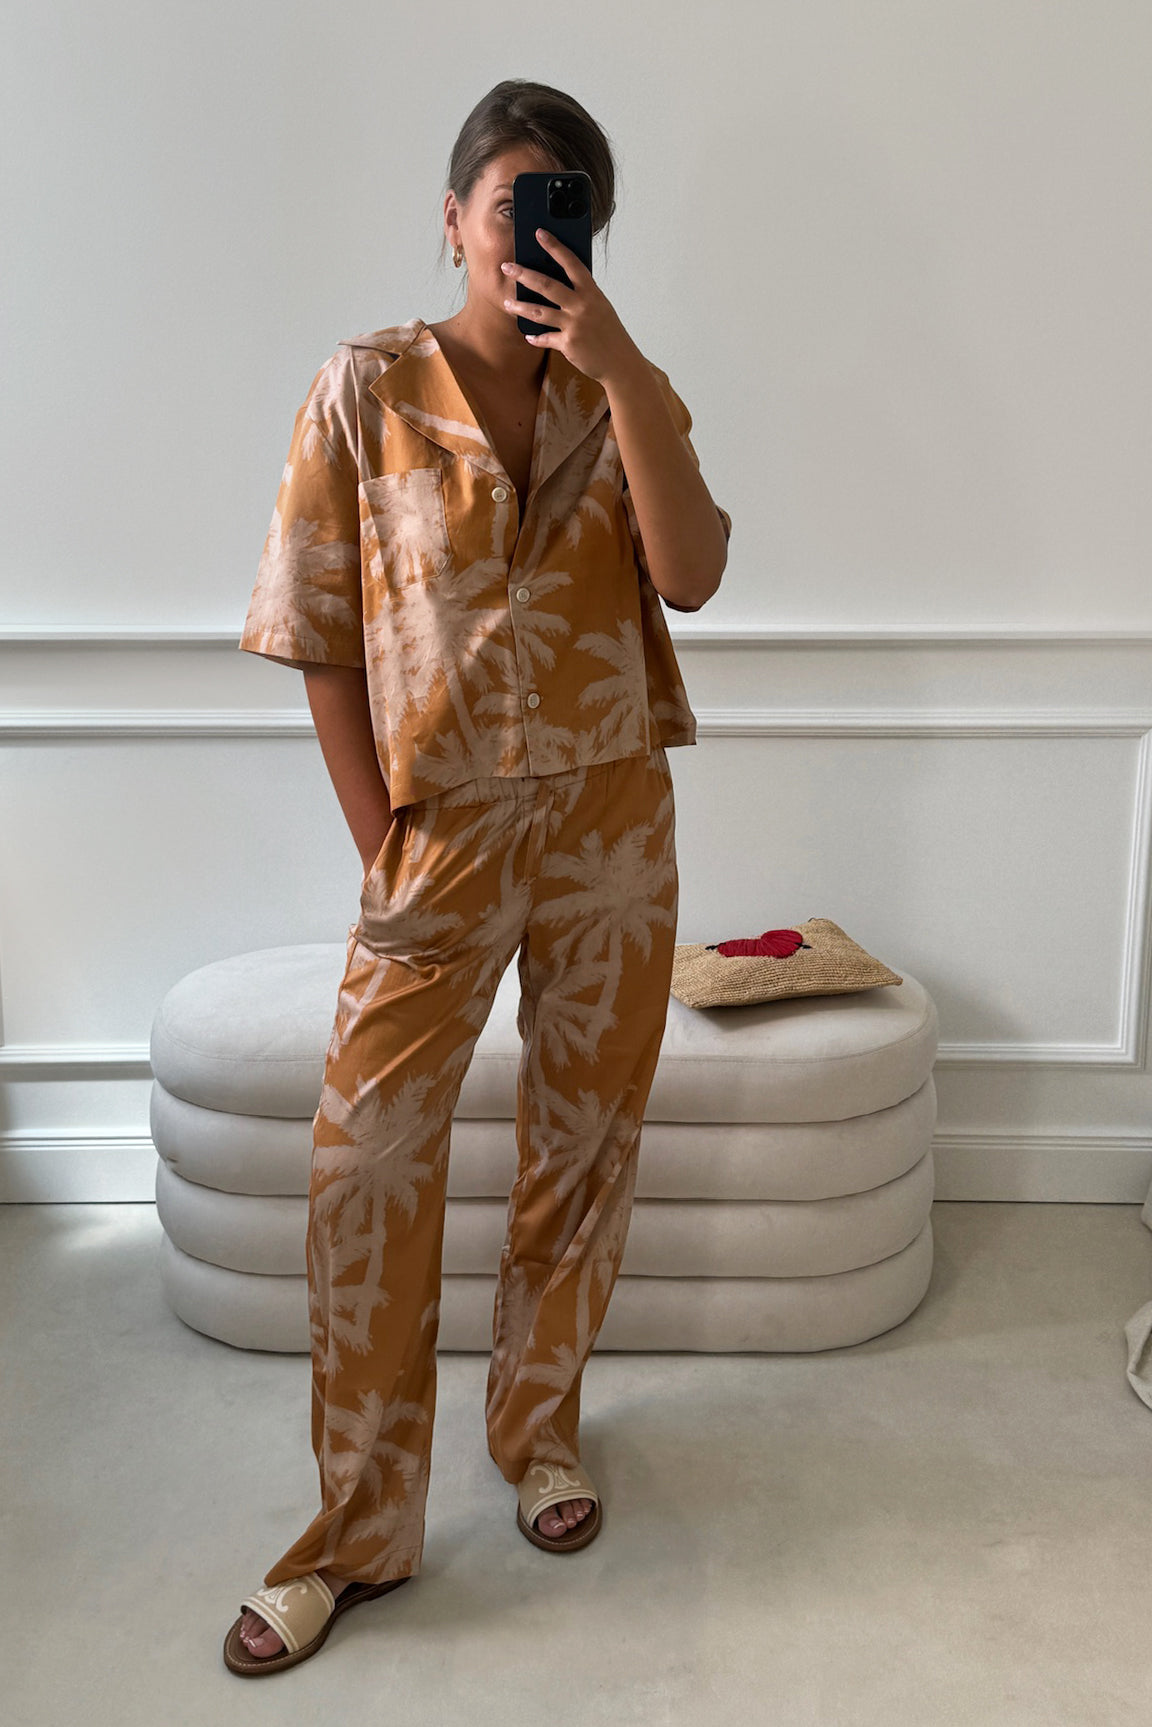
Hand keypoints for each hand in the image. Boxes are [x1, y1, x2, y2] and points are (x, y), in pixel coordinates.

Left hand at [500, 229, 640, 387]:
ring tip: (506, 302)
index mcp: (591, 292)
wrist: (621, 362)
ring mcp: (574, 325)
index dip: (554, 247)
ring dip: (520, 306)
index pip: (571, 263)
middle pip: (547, 285)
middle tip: (507, 267)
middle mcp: (582, 305)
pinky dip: (535, 338)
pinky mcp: (568, 344)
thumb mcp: (600, 307)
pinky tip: (528, 336)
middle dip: (524, 274)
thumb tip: (558, 283)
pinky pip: (545, 338)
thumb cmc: (610, 333)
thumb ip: (582, 294)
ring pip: (540, 312)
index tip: (539, 233)